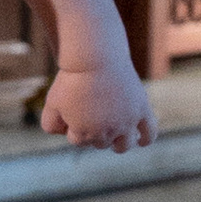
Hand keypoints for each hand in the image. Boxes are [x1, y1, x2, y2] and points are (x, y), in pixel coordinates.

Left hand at [40, 55, 156, 153]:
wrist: (95, 56)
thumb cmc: (72, 79)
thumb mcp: (52, 103)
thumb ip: (51, 125)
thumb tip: (65, 134)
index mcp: (83, 134)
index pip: (78, 141)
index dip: (73, 126)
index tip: (72, 109)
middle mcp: (107, 133)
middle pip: (100, 143)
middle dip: (94, 131)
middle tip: (91, 111)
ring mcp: (126, 122)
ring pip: (124, 146)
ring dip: (118, 144)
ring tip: (114, 138)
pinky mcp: (141, 109)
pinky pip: (150, 132)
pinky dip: (146, 139)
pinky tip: (142, 141)